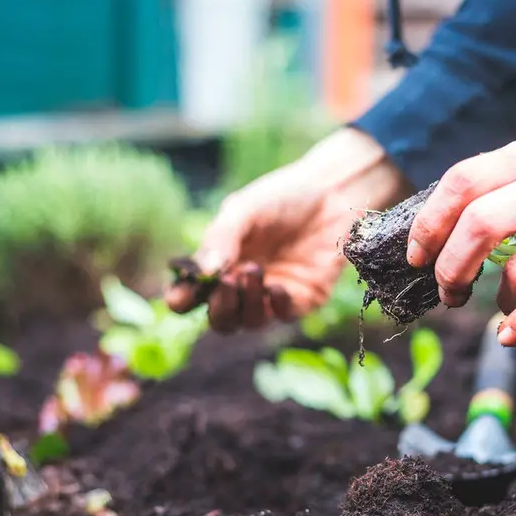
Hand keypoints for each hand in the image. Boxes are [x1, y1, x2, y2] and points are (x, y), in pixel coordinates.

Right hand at [165, 128, 410, 332]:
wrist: (332, 193)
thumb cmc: (283, 197)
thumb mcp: (245, 210)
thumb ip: (221, 238)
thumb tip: (203, 272)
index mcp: (221, 264)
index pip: (191, 295)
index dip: (182, 300)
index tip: (182, 295)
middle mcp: (243, 285)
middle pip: (220, 319)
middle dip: (218, 308)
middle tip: (226, 283)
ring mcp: (272, 295)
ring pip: (250, 322)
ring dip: (247, 304)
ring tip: (254, 271)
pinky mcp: (303, 299)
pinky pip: (282, 316)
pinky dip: (276, 306)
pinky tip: (277, 286)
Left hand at [405, 135, 515, 346]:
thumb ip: (502, 189)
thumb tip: (439, 239)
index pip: (462, 181)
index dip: (429, 224)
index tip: (418, 257)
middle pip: (479, 225)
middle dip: (452, 270)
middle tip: (449, 292)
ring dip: (501, 302)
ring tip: (506, 308)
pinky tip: (511, 334)